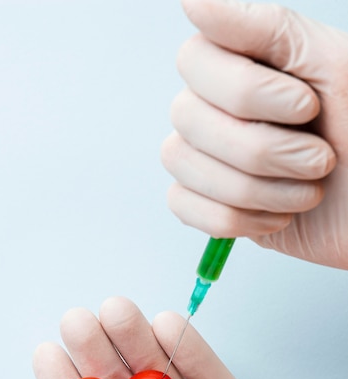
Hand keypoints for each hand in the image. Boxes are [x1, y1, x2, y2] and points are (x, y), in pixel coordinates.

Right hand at [161, 0, 347, 268]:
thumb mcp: (333, 71)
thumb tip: (193, 0)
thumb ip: (266, 30)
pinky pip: (184, 207)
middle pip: (188, 117)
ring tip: (306, 191)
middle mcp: (218, 108)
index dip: (247, 91)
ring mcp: (209, 158)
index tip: (306, 107)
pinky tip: (278, 215)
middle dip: (264, 150)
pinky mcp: (208, 205)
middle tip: (320, 160)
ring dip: (259, 190)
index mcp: (245, 66)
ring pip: (184, 164)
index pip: (195, 59)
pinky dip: (239, 219)